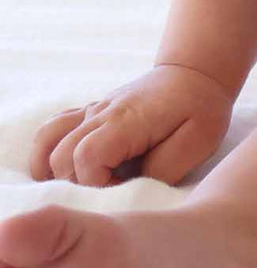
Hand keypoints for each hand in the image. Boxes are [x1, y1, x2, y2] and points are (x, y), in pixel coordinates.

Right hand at [29, 64, 234, 186]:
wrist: (193, 74)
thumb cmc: (199, 109)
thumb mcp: (197, 142)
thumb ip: (163, 170)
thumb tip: (132, 191)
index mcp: (126, 120)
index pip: (87, 156)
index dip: (96, 185)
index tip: (121, 192)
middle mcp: (100, 112)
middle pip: (60, 156)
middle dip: (77, 185)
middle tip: (110, 192)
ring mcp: (89, 111)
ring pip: (46, 143)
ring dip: (54, 172)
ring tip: (83, 188)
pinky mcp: (86, 113)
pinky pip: (50, 131)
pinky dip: (46, 155)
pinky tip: (64, 174)